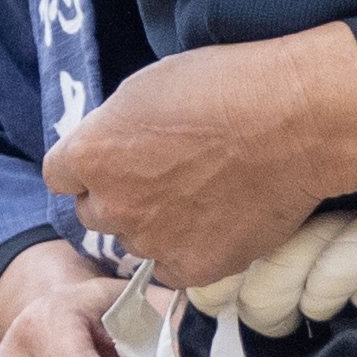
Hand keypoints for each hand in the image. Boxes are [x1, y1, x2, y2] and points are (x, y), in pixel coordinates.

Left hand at [43, 29, 356, 291]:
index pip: (60, 174)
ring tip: (200, 197)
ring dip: (154, 226)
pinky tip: (218, 220)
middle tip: (163, 178)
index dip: (89, 165)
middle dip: (119, 198)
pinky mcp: (191, 269)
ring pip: (134, 242)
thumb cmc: (229, 88)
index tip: (113, 159)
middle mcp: (111, 204)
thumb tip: (112, 151)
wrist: (297, 123)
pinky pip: (173, 266)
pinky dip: (189, 249)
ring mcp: (150, 242)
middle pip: (94, 212)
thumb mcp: (147, 87)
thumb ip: (114, 130)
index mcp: (91, 152)